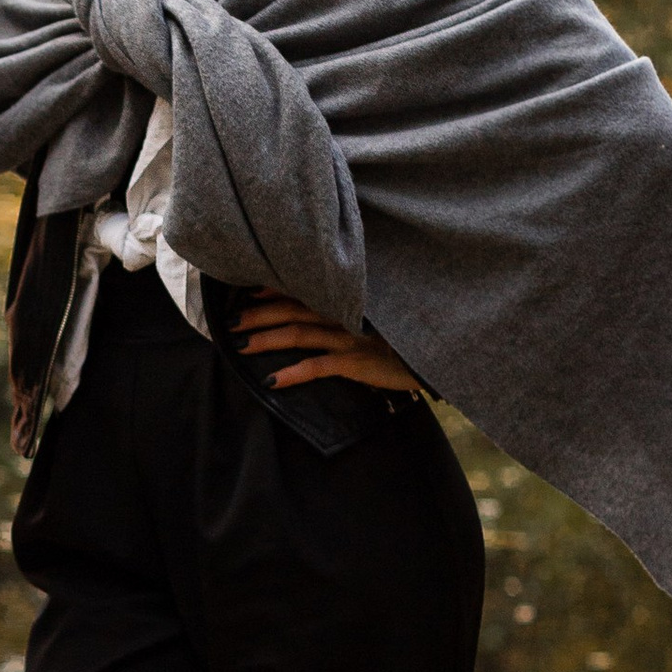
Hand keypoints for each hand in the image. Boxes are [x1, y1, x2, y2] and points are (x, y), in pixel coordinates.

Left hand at [235, 291, 419, 391]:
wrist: (442, 353)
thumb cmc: (410, 336)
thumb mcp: (382, 317)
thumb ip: (354, 312)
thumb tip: (327, 315)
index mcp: (349, 301)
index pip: (305, 289)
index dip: (274, 289)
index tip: (248, 292)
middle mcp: (346, 313)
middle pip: (293, 308)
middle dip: (258, 314)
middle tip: (230, 321)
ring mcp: (351, 336)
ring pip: (298, 333)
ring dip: (266, 338)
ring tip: (240, 345)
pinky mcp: (358, 362)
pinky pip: (318, 367)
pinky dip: (293, 373)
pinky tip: (272, 382)